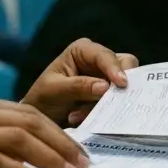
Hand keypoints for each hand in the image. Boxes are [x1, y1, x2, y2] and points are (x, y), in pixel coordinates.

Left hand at [21, 38, 138, 125]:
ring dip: (109, 101)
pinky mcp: (110, 94)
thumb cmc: (43, 98)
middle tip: (110, 103)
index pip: (104, 55)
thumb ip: (78, 86)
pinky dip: (105, 110)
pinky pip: (120, 100)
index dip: (115, 68)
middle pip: (125, 65)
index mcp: (82, 50)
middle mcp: (98, 59)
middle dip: (118, 85)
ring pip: (126, 84)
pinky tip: (82, 117)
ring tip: (81, 114)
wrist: (42, 117)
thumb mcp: (54, 90)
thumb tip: (105, 87)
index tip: (121, 84)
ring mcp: (106, 76)